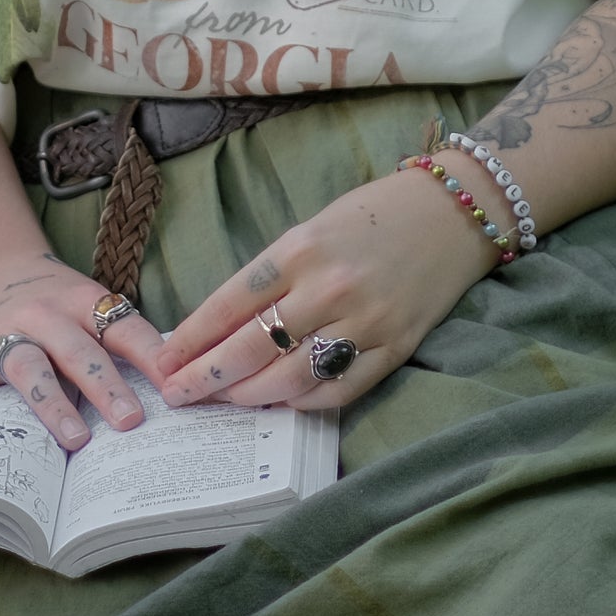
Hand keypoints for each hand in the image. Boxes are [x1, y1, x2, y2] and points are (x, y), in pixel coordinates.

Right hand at [0, 255, 176, 451]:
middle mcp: (44, 315)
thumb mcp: (93, 308)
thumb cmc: (58, 307)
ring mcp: (4, 333)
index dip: (151, 357)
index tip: (176, 388)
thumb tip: (181, 388)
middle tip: (130, 421)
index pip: (124, 329)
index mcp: (84, 302)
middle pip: (78, 352)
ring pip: (29, 368)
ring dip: (52, 404)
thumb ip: (124, 342)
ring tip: (74, 439)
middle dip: (105, 387)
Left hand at [152, 162, 500, 411]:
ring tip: (223, 402)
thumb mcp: (311, 230)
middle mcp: (330, 287)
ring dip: (248, 396)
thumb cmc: (373, 215)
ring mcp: (365, 322)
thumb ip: (272, 275)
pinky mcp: (395, 348)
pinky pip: (339, 390)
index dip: (190, 338)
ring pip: (290, 377)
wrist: (453, 213)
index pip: (229, 303)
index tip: (162, 361)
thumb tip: (219, 328)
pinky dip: (303, 402)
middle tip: (176, 395)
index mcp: (301, 249)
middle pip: (251, 347)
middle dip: (205, 377)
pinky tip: (280, 402)